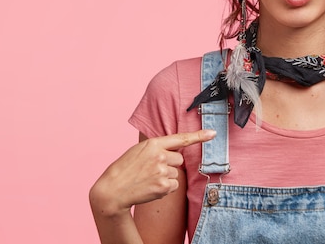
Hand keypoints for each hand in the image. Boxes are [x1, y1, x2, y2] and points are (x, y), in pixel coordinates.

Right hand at [90, 130, 215, 216]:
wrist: (112, 190)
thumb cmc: (125, 169)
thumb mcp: (139, 151)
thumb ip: (157, 148)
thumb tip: (176, 151)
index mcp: (153, 144)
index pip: (180, 138)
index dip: (199, 136)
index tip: (213, 133)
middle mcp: (160, 156)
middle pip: (179, 159)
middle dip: (170, 164)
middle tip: (151, 170)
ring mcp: (162, 171)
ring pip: (176, 174)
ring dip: (166, 177)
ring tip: (148, 179)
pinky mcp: (164, 186)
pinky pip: (174, 186)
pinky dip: (165, 188)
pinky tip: (151, 187)